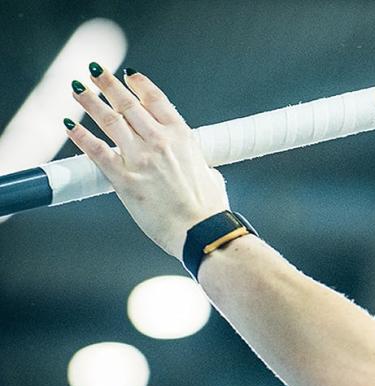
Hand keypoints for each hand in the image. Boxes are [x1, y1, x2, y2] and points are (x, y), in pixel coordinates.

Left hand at [66, 64, 228, 259]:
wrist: (201, 231)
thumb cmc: (209, 209)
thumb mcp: (210, 175)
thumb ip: (198, 165)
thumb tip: (200, 170)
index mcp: (183, 137)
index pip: (156, 100)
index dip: (140, 85)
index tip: (128, 75)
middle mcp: (160, 141)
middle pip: (128, 104)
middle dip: (108, 84)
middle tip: (95, 70)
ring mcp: (140, 158)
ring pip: (109, 121)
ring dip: (90, 101)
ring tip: (77, 88)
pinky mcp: (124, 179)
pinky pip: (96, 150)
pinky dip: (81, 136)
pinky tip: (69, 125)